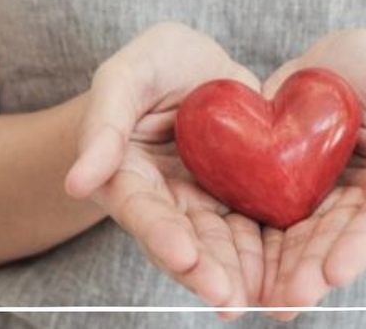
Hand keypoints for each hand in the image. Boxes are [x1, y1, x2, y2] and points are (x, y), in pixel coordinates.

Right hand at [63, 21, 265, 320]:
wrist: (201, 66)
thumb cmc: (154, 64)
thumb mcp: (127, 74)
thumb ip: (104, 120)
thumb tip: (76, 181)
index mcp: (127, 176)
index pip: (141, 210)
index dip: (160, 235)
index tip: (183, 257)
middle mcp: (165, 201)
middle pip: (183, 241)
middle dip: (205, 272)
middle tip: (229, 298)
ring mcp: (204, 204)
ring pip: (221, 245)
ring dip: (239, 275)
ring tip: (262, 300)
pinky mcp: (239, 200)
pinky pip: (255, 229)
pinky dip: (270, 254)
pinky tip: (289, 276)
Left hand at [255, 28, 365, 318]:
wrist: (343, 62)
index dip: (355, 249)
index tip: (334, 272)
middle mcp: (346, 207)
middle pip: (326, 244)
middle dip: (306, 274)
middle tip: (286, 301)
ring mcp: (308, 199)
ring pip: (289, 240)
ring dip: (273, 271)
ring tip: (255, 297)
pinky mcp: (274, 186)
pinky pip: (256, 214)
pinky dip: (244, 242)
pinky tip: (229, 266)